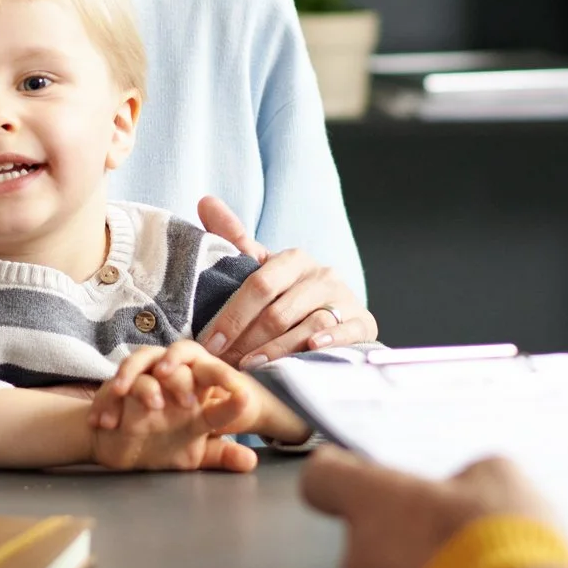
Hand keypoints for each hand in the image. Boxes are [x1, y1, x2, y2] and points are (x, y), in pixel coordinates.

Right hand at [89, 342, 258, 471]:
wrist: (119, 447)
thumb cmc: (160, 445)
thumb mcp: (194, 455)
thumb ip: (221, 455)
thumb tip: (251, 461)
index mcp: (197, 393)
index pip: (216, 382)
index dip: (229, 385)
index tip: (244, 396)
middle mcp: (173, 380)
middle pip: (183, 360)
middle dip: (186, 378)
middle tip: (189, 405)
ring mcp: (146, 378)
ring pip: (151, 362)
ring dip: (153, 384)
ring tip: (155, 405)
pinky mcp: (121, 385)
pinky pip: (122, 383)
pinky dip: (120, 396)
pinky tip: (118, 419)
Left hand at [196, 196, 379, 366]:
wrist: (338, 314)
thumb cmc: (290, 293)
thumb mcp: (264, 268)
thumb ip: (234, 238)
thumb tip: (204, 201)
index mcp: (295, 260)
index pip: (259, 284)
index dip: (232, 315)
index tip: (210, 342)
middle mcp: (322, 275)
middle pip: (279, 311)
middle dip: (248, 338)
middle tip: (225, 361)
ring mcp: (344, 299)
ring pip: (308, 326)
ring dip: (277, 350)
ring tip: (252, 366)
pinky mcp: (363, 323)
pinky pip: (345, 332)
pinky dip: (328, 341)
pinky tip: (310, 351)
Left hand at [298, 450, 557, 567]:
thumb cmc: (497, 548)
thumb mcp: (498, 478)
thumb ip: (465, 478)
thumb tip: (468, 492)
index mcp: (373, 503)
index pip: (323, 479)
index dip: (338, 471)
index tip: (352, 469)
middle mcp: (361, 556)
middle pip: (368, 532)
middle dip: (405, 527)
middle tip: (453, 525)